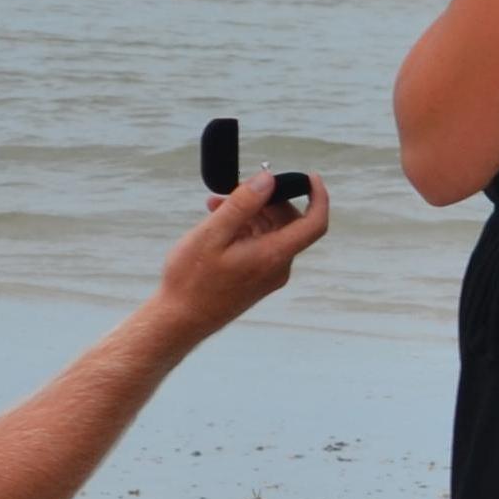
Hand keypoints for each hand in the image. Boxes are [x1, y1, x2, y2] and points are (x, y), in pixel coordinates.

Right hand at [155, 169, 330, 342]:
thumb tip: (268, 179)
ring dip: (250, 214)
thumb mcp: (213, 234)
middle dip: (266, 201)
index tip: (310, 177)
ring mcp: (268, 276)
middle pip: (289, 223)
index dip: (318, 196)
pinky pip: (261, 246)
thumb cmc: (192, 279)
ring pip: (272, 232)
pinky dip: (245, 230)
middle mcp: (278, 267)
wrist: (180, 321)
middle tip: (235, 189)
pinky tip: (219, 223)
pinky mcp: (257, 281)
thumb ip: (242, 203)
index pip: (314, 223)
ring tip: (216, 205)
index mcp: (273, 255)